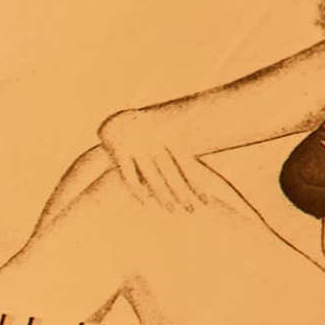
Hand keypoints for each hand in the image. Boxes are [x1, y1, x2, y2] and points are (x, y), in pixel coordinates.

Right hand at [98, 104, 221, 211]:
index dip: (196, 182)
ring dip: (162, 195)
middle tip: (191, 210)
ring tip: (172, 210)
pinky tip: (144, 202)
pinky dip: (136, 189)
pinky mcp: (119, 152)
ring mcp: (137, 147)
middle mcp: (155, 142)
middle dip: (182, 192)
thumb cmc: (148, 128)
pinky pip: (128, 175)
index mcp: (169, 136)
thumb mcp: (169, 125)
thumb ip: (189, 125)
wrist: (117, 120)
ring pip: (152, 177)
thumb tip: (207, 114)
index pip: (187, 164)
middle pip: (171, 173)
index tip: (205, 200)